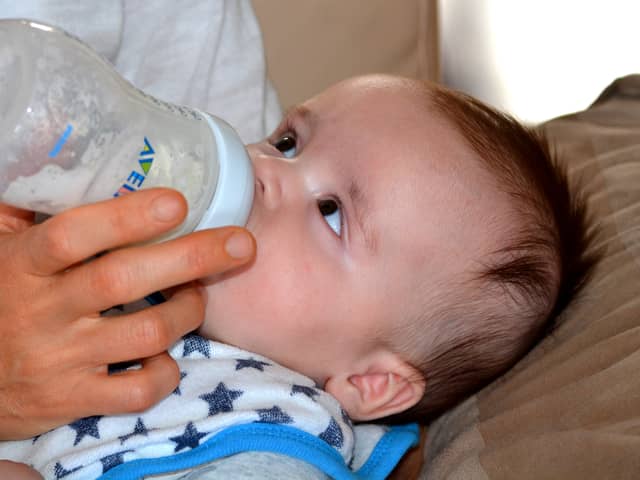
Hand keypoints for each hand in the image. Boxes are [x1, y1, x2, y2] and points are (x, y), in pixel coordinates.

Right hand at [0, 188, 254, 438]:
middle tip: (241, 243)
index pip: (73, 235)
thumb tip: (66, 158)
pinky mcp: (73, 400)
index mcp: (22, 265)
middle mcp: (42, 312)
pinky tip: (165, 354)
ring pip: (145, 334)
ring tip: (197, 295)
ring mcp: (59, 360)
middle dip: (192, 257)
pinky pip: (136, 392)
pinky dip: (165, 372)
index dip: (127, 217)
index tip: (177, 202)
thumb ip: (29, 211)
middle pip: (124, 280)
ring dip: (186, 310)